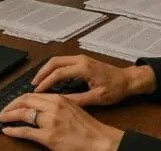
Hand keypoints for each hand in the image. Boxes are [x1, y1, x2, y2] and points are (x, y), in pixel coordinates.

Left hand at [0, 93, 123, 150]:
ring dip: (9, 115)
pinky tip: (7, 130)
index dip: (19, 99)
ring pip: (23, 114)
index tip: (13, 103)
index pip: (33, 95)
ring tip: (2, 119)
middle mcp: (53, 106)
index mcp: (59, 99)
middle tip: (3, 111)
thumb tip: (41, 107)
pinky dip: (14, 130)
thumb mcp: (73, 108)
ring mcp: (50, 121)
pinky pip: (25, 131)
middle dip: (10, 105)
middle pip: (25, 101)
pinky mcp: (48, 136)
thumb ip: (57, 105)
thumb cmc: (89, 127)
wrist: (99, 140)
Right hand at [32, 55, 154, 106]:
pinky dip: (54, 68)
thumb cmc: (115, 88)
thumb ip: (77, 99)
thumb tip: (60, 101)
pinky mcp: (82, 61)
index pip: (58, 73)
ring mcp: (81, 58)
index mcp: (84, 68)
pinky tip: (50, 77)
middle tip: (33, 84)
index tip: (38, 90)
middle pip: (54, 62)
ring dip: (47, 69)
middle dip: (42, 72)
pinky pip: (63, 61)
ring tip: (38, 81)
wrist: (127, 79)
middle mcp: (81, 59)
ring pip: (58, 60)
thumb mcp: (96, 98)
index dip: (46, 82)